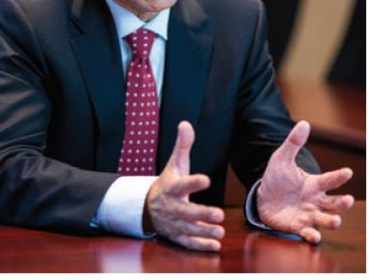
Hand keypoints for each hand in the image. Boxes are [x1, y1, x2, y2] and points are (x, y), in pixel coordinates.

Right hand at [144, 121, 224, 251]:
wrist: (148, 205)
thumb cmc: (168, 182)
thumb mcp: (174, 163)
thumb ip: (182, 145)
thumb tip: (186, 123)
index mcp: (172, 187)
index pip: (182, 184)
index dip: (193, 182)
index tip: (206, 179)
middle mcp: (172, 206)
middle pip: (186, 212)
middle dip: (202, 214)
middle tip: (219, 214)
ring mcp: (173, 222)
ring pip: (189, 229)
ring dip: (204, 232)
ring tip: (220, 231)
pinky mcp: (176, 234)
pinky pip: (187, 242)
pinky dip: (200, 245)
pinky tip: (215, 245)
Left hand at [257, 120, 354, 243]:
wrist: (263, 198)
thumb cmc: (277, 178)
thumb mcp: (282, 158)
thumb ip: (293, 143)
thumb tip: (304, 123)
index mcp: (313, 184)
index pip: (330, 180)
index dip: (339, 176)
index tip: (348, 171)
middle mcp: (315, 201)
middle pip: (333, 203)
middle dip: (342, 203)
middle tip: (347, 199)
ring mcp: (308, 215)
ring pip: (324, 220)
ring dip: (332, 221)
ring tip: (336, 220)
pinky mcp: (297, 226)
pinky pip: (307, 232)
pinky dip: (312, 235)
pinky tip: (313, 235)